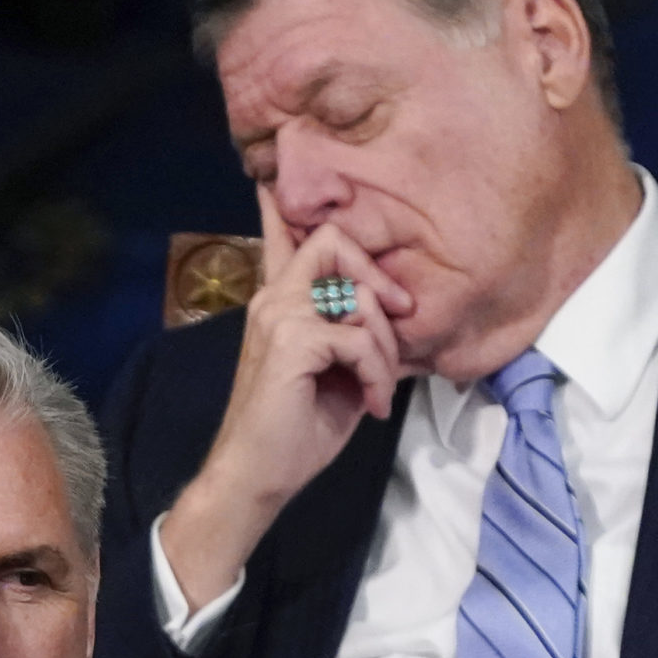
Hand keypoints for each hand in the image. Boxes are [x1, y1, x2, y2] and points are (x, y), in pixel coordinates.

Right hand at [157, 190, 413, 610]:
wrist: (257, 476)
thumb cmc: (294, 432)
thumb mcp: (333, 373)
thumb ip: (350, 335)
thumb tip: (385, 314)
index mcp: (278, 303)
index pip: (282, 237)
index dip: (286, 206)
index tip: (276, 180)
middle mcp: (273, 299)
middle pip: (333, 242)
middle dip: (378, 277)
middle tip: (400, 318)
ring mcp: (278, 316)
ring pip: (358, 296)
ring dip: (385, 346)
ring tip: (380, 386)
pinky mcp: (291, 342)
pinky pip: (359, 338)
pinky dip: (378, 374)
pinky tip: (371, 403)